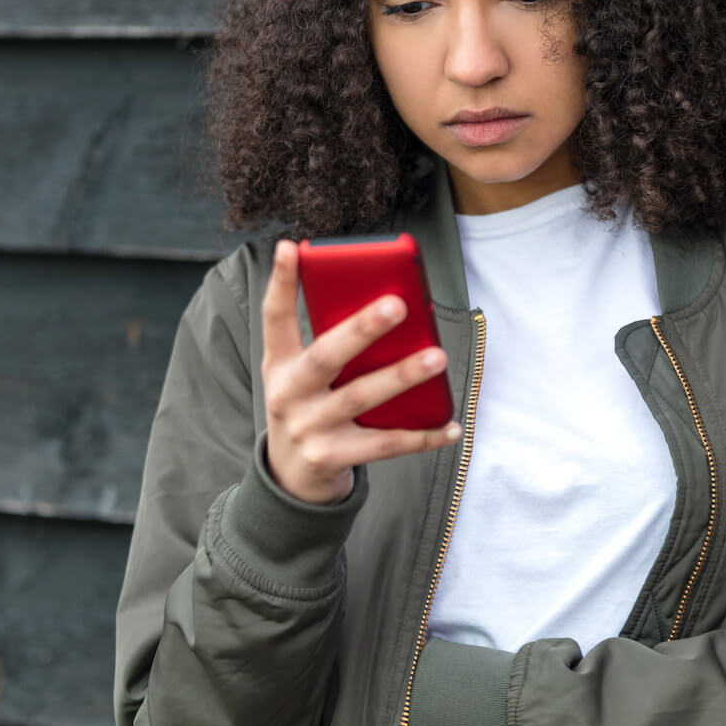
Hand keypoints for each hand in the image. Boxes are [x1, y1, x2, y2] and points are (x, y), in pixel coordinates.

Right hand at [260, 240, 461, 503]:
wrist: (290, 478)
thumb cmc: (309, 408)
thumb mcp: (301, 376)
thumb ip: (332, 345)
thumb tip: (387, 308)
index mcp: (280, 364)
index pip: (274, 318)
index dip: (281, 282)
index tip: (291, 247)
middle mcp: (289, 393)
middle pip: (326, 356)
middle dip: (361, 330)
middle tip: (398, 304)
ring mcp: (309, 427)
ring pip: (360, 397)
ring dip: (401, 377)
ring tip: (436, 357)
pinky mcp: (332, 457)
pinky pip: (384, 445)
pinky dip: (421, 436)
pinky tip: (451, 426)